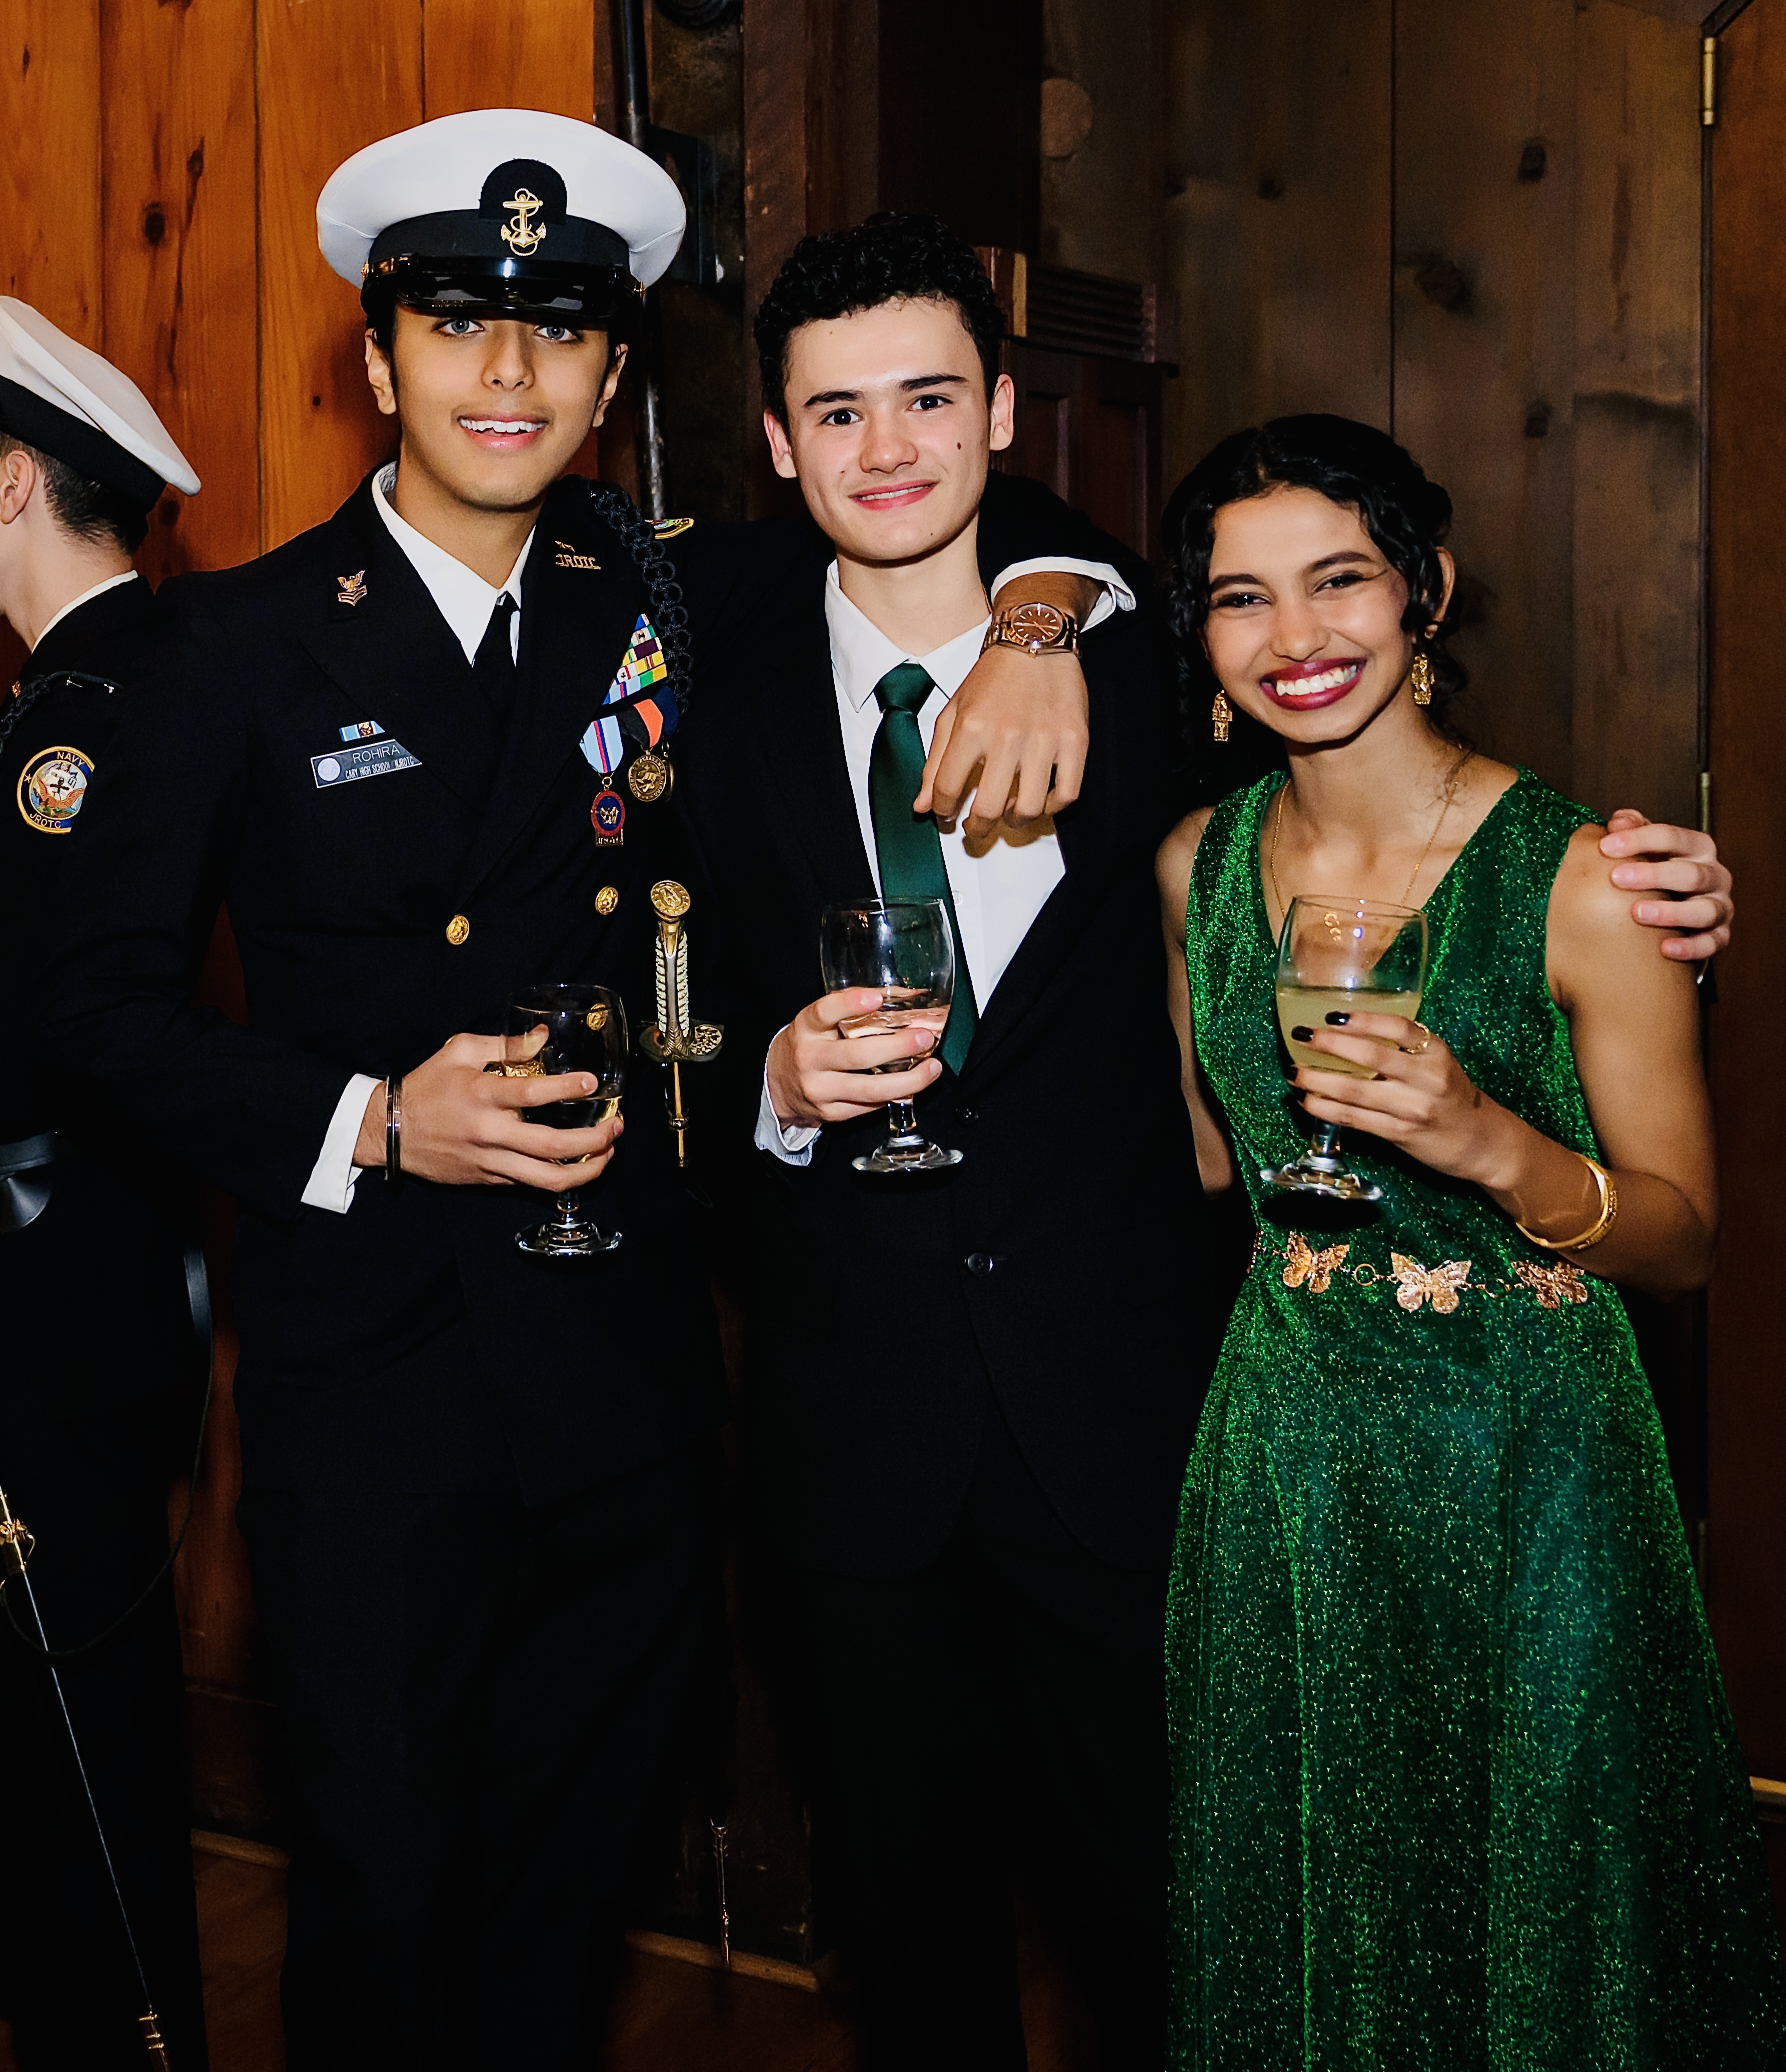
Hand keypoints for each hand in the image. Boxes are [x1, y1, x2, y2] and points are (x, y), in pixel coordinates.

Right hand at [351, 1027, 622, 1189]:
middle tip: (616, 1127)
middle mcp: (490, 1133)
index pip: (532, 1094)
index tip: (593, 1083)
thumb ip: (504, 1044)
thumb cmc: (427, 1086)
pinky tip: (580, 1165)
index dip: (567, 1088)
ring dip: (587, 1169)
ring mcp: (490, 1161)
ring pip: (548, 1179)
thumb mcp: (459, 1052)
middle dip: (594, 1139)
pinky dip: (561, 1178)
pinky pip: (531, 1185)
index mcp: (483, 1095)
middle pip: (552, 1146)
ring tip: (608, 1154)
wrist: (389, 1130)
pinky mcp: (489, 1180)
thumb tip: (543, 1037)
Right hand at [766, 988, 942, 1128]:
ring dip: (907, 1080)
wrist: (779, 1085)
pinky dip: (894, 1096)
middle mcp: (810, 1059)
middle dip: (897, 1047)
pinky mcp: (830, 1113)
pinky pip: (868, 1106)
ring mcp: (820, 1089)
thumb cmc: (809, 1045)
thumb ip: (849, 1010)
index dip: (850, 1004)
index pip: (824, 1012)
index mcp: (806, 1028)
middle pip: (857, 1055)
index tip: (877, 998)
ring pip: (869, 1089)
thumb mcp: (819, 1023)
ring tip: (932, 1069)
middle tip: (924, 1039)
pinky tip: (912, 1087)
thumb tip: (900, 997)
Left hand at [915, 644, 1089, 835]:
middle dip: (977, 828)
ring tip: (1008, 814)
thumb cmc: (993, 678)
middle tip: (975, 828)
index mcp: (971, 728)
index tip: (946, 815)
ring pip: (1028, 808)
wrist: (1035, 639)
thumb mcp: (954, 713)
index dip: (943, 811)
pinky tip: (1039, 800)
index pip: (948, 790)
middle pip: (988, 808)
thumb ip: (935, 762)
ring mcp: (1045, 739)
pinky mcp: (1075, 740)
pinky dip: (1051, 807)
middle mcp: (1007, 735)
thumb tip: (923, 806)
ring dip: (1014, 821)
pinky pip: (1067, 793)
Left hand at [1288, 1011, 1517, 1185]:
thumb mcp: (1436, 1063)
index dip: (1364, 1019)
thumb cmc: (1449, 1094)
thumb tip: (1345, 1031)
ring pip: (1355, 1091)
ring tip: (1293, 1072)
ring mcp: (1412, 1108)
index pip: (1400, 1027)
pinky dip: (1326, 1109)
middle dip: (1330, 1045)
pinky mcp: (1399, 1134)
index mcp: (1436, 1052)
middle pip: (1371, 1056)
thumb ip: (1403, 1048)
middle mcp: (1426, 1078)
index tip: (1332, 1015)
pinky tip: (1306, 1100)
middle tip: (1300, 1036)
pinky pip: (1355, 1119)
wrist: (1479, 1140)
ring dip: (1318, 1080)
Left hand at [1600, 810, 1731, 960]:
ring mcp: (1719, 906)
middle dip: (1653, 874)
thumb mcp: (1643, 850)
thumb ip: (1632, 832)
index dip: (1639, 839)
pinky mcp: (1720, 936)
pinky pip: (1711, 943)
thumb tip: (1619, 820)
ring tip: (1637, 913)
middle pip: (1691, 873)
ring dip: (1671, 912)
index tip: (1605, 846)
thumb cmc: (1653, 877)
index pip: (1672, 837)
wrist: (1667, 918)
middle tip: (1617, 878)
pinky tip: (1665, 948)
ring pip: (1705, 910)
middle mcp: (1714, 875)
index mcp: (1696, 848)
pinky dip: (1690, 947)